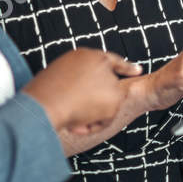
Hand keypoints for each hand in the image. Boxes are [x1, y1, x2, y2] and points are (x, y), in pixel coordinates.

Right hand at [21, 48, 141, 132]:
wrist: (44, 103)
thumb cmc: (43, 93)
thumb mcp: (59, 77)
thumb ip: (79, 78)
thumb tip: (88, 93)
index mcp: (86, 55)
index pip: (111, 60)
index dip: (125, 67)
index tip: (139, 70)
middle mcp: (102, 63)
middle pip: (110, 88)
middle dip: (98, 104)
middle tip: (76, 112)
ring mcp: (110, 80)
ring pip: (108, 105)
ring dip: (90, 116)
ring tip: (70, 116)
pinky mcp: (114, 99)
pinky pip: (106, 119)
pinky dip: (91, 126)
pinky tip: (75, 124)